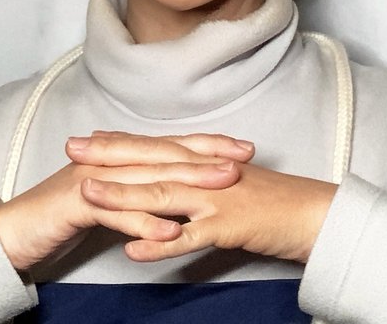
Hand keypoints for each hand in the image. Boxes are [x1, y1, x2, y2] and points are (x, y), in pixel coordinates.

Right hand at [0, 133, 253, 270]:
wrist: (16, 229)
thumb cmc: (66, 213)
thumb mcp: (112, 197)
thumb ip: (140, 188)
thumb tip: (175, 191)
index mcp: (121, 156)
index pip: (171, 145)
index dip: (207, 143)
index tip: (243, 147)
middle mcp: (111, 160)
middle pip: (165, 154)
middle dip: (207, 155)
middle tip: (243, 158)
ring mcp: (94, 178)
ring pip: (147, 177)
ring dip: (187, 181)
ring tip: (222, 183)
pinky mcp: (76, 204)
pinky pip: (115, 213)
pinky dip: (144, 221)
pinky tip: (171, 230)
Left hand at [81, 162, 338, 263]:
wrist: (313, 212)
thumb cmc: (275, 199)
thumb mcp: (232, 183)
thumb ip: (201, 183)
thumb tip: (174, 186)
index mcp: (204, 162)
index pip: (155, 148)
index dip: (120, 143)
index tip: (88, 138)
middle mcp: (205, 174)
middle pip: (151, 162)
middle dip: (108, 156)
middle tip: (72, 149)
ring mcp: (215, 198)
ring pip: (163, 194)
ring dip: (123, 194)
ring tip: (87, 193)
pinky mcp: (229, 225)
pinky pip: (191, 236)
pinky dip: (161, 242)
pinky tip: (133, 249)